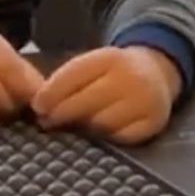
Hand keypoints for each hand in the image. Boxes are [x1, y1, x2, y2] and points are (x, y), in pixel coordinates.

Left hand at [31, 45, 179, 145]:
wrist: (158, 74)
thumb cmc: (113, 73)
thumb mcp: (94, 65)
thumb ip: (69, 80)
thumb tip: (40, 106)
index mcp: (110, 58)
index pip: (76, 74)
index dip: (52, 92)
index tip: (36, 106)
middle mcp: (131, 77)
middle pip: (88, 100)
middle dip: (62, 113)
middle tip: (46, 122)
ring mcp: (146, 101)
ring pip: (103, 122)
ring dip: (82, 127)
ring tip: (70, 127)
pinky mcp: (154, 123)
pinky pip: (121, 137)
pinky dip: (105, 137)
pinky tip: (95, 134)